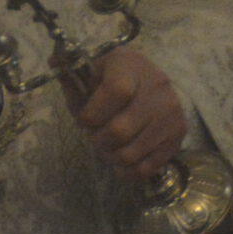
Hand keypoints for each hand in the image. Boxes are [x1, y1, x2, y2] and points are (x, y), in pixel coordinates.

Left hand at [75, 47, 188, 180]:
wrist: (153, 82)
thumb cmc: (114, 76)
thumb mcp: (93, 71)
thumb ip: (72, 75)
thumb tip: (54, 63)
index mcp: (130, 66)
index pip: (115, 92)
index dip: (93, 114)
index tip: (85, 120)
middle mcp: (156, 87)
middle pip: (121, 130)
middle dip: (98, 140)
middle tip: (96, 137)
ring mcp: (170, 112)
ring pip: (132, 153)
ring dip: (112, 157)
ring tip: (109, 148)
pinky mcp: (178, 134)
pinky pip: (148, 167)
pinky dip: (129, 171)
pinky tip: (122, 161)